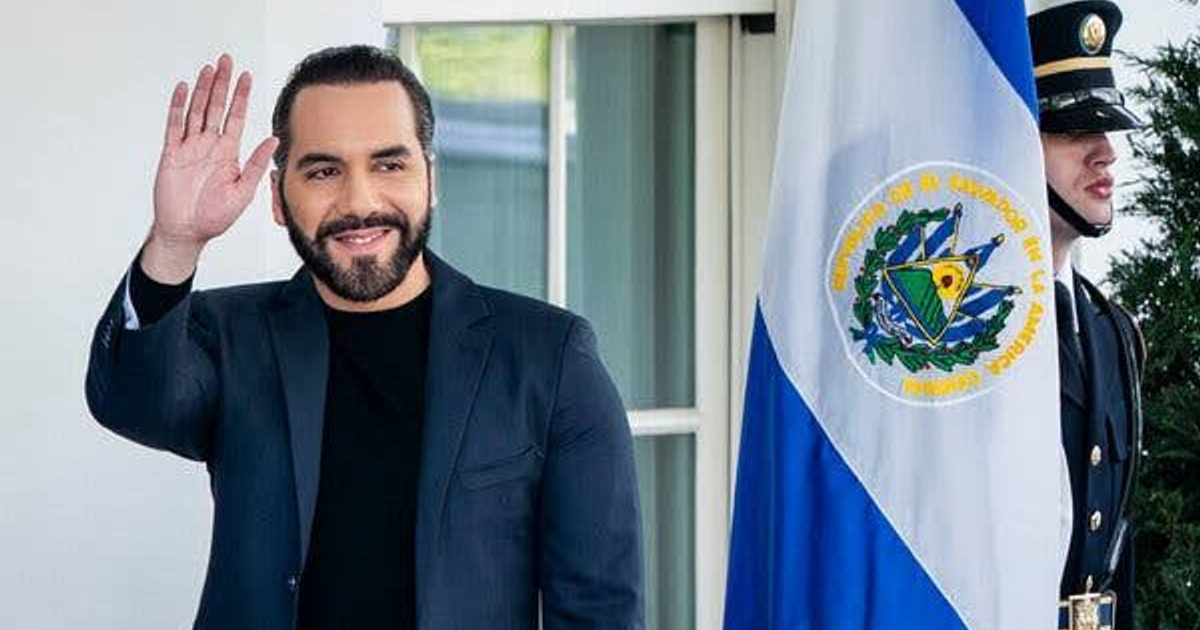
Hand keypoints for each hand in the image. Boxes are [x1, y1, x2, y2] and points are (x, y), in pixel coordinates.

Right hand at [143, 53, 277, 282]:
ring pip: (196, 111)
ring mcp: (190, 148)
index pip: (236, 117)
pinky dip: (178, 106)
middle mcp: (209, 146)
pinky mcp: (172, 154)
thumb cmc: (215, 217)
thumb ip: (257, 165)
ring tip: (209, 68)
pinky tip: (183, 88)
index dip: (240, 96)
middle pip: (216, 107)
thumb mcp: (244, 191)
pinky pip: (174, 126)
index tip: (246, 76)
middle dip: (222, 84)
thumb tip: (274, 140)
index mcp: (228, 153)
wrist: (187, 231)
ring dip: (202, 89)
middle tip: (226, 60)